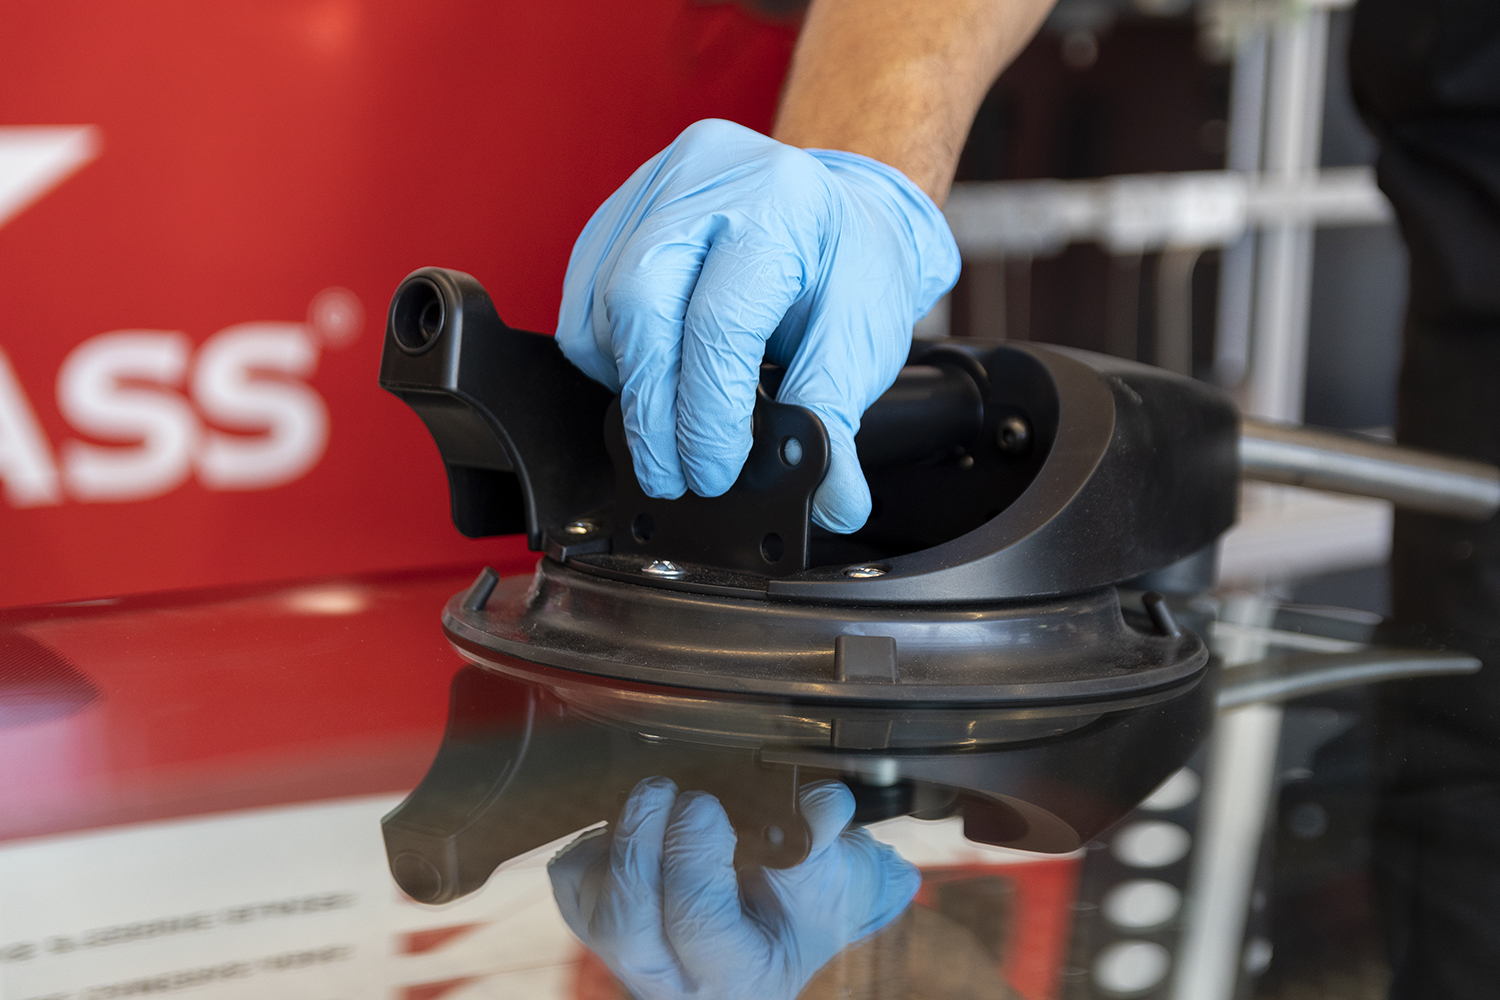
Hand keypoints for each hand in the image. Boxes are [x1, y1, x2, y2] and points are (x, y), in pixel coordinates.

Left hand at [547, 776, 920, 999]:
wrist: (790, 917)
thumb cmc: (813, 897)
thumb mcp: (841, 874)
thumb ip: (827, 837)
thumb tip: (821, 802)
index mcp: (738, 973)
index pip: (696, 923)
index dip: (694, 854)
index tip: (709, 806)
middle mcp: (673, 981)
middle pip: (626, 924)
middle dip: (639, 843)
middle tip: (666, 790)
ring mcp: (628, 960)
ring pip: (591, 903)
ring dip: (617, 840)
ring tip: (657, 804)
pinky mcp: (595, 928)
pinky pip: (569, 881)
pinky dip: (593, 844)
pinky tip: (639, 830)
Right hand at [555, 119, 959, 532]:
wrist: (833, 212)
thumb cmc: (846, 265)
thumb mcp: (862, 337)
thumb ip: (834, 420)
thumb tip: (830, 501)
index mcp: (779, 201)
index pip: (719, 320)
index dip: (709, 413)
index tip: (715, 473)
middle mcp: (704, 179)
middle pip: (639, 305)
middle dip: (651, 410)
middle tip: (670, 476)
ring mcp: (649, 190)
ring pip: (602, 308)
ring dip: (630, 385)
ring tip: (671, 425)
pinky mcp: (613, 215)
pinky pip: (582, 300)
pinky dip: (610, 355)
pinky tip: (654, 376)